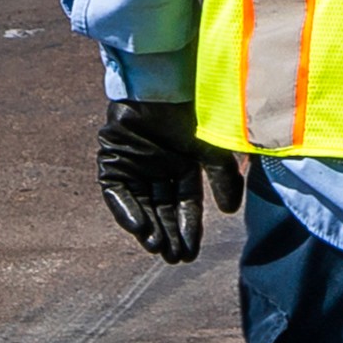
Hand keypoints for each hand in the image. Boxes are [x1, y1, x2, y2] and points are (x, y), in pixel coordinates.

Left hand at [97, 98, 245, 264]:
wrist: (164, 84)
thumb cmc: (194, 111)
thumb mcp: (214, 148)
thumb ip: (223, 179)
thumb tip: (230, 212)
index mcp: (182, 164)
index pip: (185, 203)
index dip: (188, 228)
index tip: (191, 253)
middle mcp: (157, 168)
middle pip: (162, 208)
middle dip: (169, 233)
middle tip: (175, 259)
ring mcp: (133, 166)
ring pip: (141, 204)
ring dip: (148, 228)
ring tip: (158, 249)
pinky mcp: (112, 162)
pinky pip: (117, 193)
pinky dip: (127, 211)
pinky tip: (140, 229)